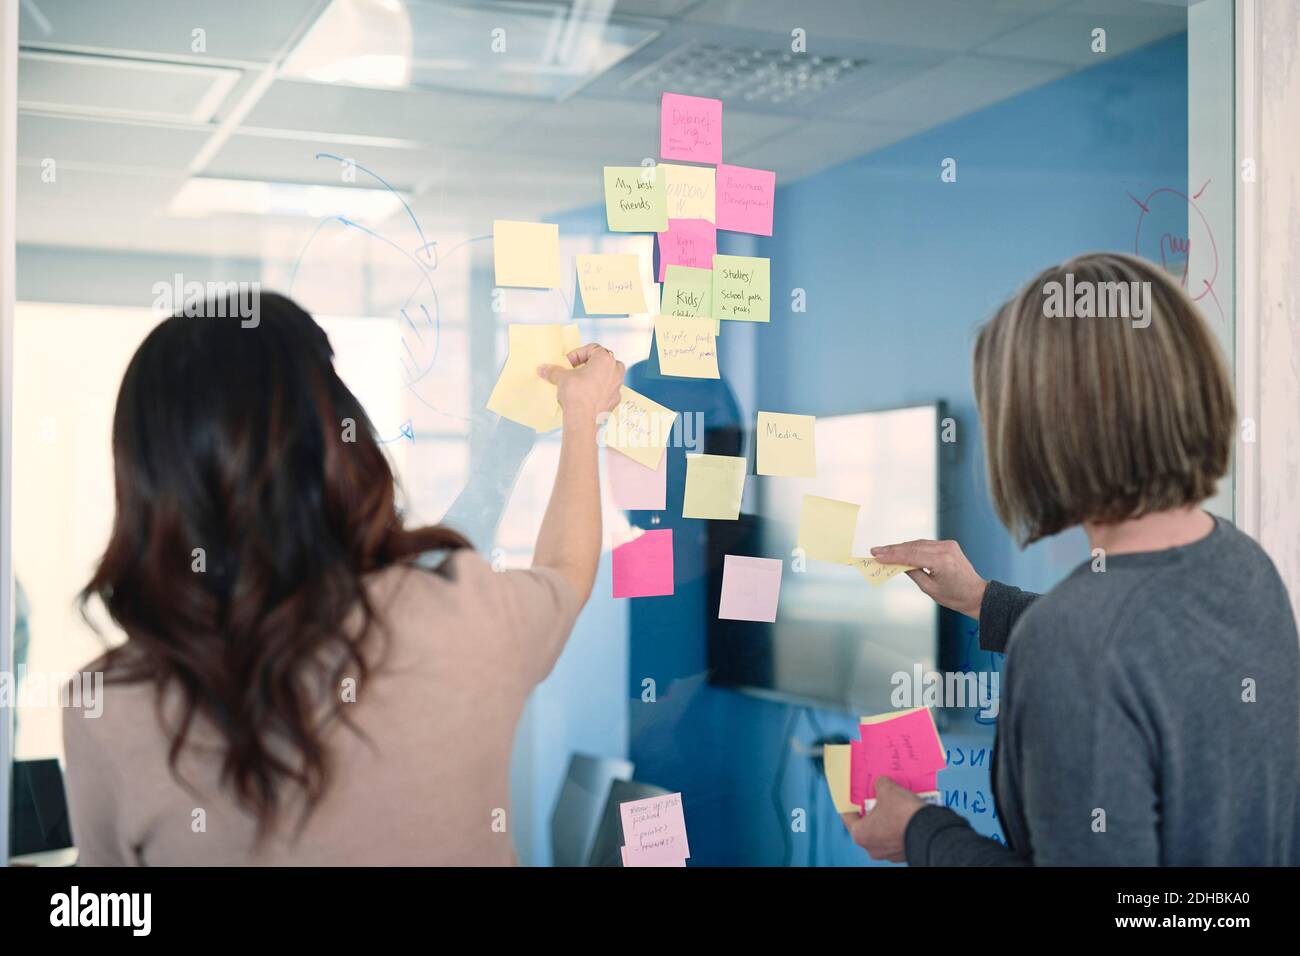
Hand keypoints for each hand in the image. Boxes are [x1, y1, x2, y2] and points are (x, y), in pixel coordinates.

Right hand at [538, 343, 624, 423]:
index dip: (577, 354)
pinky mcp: (614, 401)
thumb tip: (543, 369)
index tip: (567, 363)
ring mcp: (617, 387)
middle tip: (576, 371)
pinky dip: (598, 391)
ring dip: (595, 377)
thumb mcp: (561, 378)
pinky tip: (586, 397)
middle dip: (590, 364)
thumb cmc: (576, 394)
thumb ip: (554, 371)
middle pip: (604, 361)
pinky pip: (607, 391)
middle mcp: (615, 371)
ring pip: (608, 376)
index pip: (592, 348)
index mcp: (605, 359)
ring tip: (581, 384)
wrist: (583, 419)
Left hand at [839, 777, 925, 862]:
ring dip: (887, 817)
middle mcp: (872, 848)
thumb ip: (879, 784)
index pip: (848, 815)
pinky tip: (906, 813)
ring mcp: (889, 853)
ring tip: (895, 802)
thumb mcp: (887, 789)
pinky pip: (898, 836)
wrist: (931, 832)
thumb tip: (881, 783)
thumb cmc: (903, 813)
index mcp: (860, 834)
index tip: (855, 793)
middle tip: (876, 794)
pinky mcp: (904, 852)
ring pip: (883, 831)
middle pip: (867, 823)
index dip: (852, 801)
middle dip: (872, 808)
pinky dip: (900, 826)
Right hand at [870, 538, 986, 618]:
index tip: (876, 555)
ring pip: (918, 544)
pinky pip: (925, 544)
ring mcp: (948, 545)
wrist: (976, 594)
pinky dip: (912, 547)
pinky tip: (899, 550)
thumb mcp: (930, 589)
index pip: (911, 555)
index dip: (892, 555)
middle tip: (875, 551)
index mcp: (942, 562)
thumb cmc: (954, 596)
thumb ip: (913, 573)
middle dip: (893, 550)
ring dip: (900, 548)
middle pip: (913, 547)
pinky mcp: (948, 544)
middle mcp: (946, 549)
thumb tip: (898, 564)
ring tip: (883, 551)